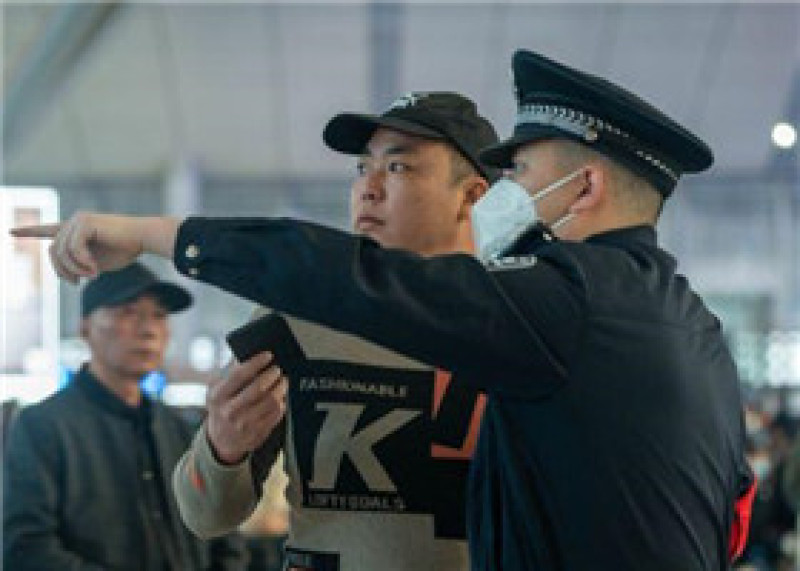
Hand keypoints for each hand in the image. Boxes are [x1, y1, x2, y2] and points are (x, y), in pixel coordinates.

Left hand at [10, 211, 178, 282]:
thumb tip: (68, 275)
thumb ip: (79, 264)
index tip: (10, 231)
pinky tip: (95, 270)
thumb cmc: (126, 250)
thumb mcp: (97, 262)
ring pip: (62, 252)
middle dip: (63, 271)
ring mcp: (79, 220)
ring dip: (75, 269)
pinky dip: (83, 263)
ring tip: (92, 276)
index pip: (48, 229)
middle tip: (78, 283)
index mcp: (76, 229)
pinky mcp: (86, 222)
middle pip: (53, 251)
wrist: (145, 238)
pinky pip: (74, 249)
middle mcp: (74, 221)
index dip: (28, 231)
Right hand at [206, 351, 287, 464]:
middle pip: (258, 388)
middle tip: (277, 369)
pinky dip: (282, 402)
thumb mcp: (215, 390)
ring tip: (283, 381)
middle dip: (272, 375)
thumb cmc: (220, 408)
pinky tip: (281, 396)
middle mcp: (230, 411)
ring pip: (271, 401)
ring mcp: (245, 424)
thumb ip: (227, 372)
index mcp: (218, 396)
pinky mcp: (258, 432)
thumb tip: (243, 354)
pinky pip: (277, 413)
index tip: (268, 355)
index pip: (239, 375)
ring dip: (281, 387)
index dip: (256, 363)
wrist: (220, 441)